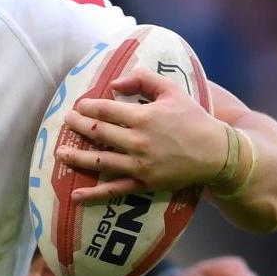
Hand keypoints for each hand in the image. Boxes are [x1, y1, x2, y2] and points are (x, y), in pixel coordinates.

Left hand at [57, 68, 227, 202]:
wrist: (216, 153)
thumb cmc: (193, 118)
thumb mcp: (172, 90)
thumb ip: (143, 79)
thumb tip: (114, 84)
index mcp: (143, 117)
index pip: (105, 111)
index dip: (88, 107)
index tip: (79, 106)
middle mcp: (137, 142)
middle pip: (98, 134)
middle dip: (78, 127)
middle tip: (66, 122)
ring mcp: (139, 165)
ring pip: (100, 162)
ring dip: (77, 158)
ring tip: (60, 154)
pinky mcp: (143, 184)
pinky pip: (114, 190)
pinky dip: (94, 194)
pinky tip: (75, 195)